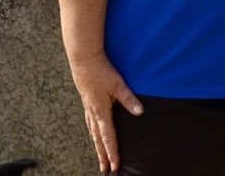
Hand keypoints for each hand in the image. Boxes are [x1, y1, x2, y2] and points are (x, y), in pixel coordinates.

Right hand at [68, 51, 142, 172]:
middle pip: (98, 139)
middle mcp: (93, 113)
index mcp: (101, 112)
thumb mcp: (118, 84)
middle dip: (103, 154)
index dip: (112, 152)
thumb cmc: (101, 71)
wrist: (84, 60)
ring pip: (92, 132)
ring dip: (97, 146)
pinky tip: (93, 133)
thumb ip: (129, 98)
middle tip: (105, 169)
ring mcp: (88, 108)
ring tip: (99, 157)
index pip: (108, 137)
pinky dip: (92, 133)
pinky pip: (89, 123)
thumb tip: (140, 111)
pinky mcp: (87, 102)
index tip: (115, 165)